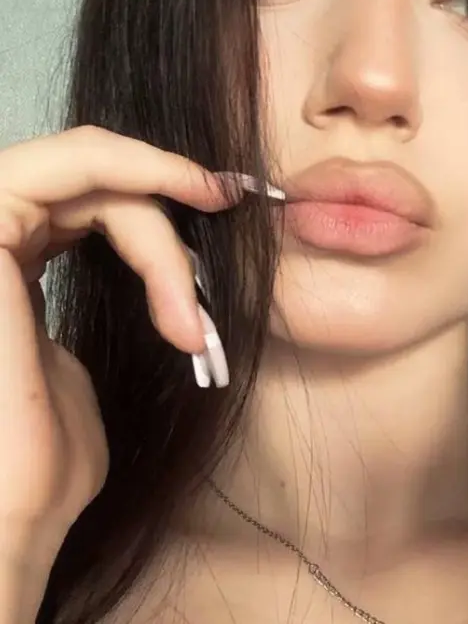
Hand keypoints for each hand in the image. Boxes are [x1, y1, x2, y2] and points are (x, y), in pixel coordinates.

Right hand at [0, 126, 236, 562]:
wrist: (8, 519)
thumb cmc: (41, 462)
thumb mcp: (66, 370)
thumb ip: (80, 317)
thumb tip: (136, 292)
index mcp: (0, 266)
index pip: (74, 194)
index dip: (145, 189)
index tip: (216, 204)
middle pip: (83, 168)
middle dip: (162, 182)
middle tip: (225, 199)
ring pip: (83, 167)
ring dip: (157, 221)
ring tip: (191, 296)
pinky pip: (67, 176)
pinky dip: (137, 207)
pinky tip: (174, 274)